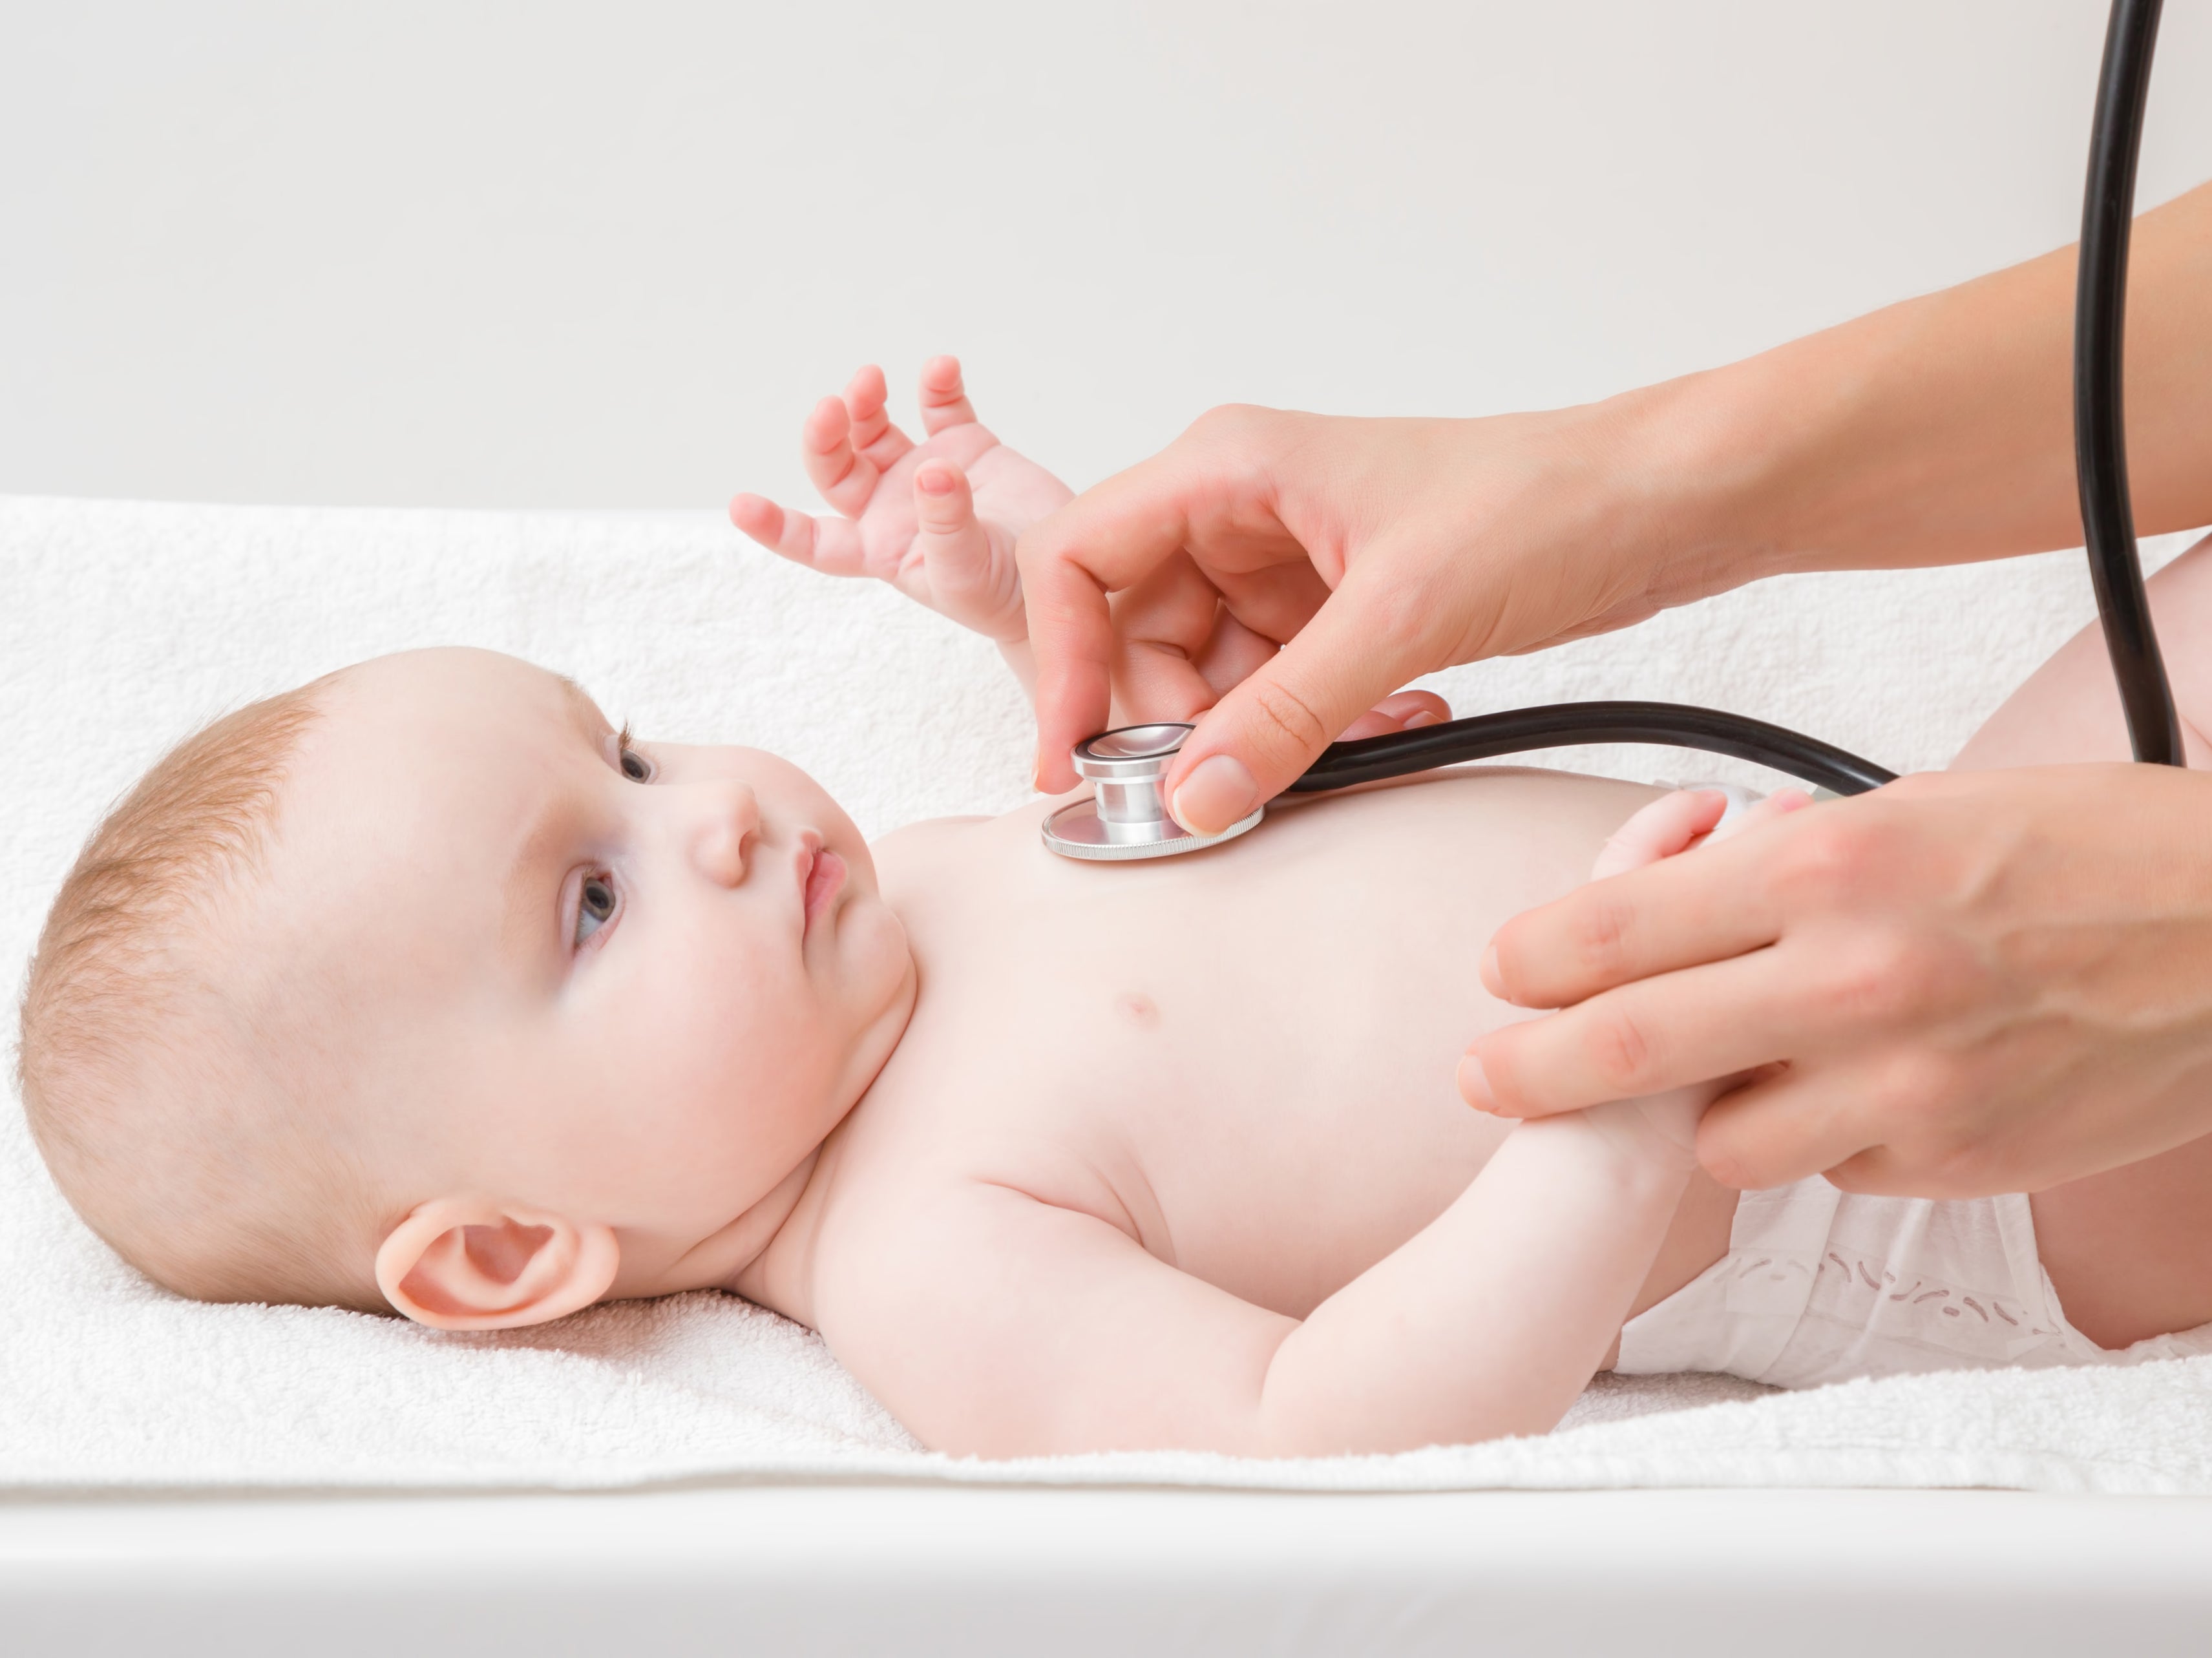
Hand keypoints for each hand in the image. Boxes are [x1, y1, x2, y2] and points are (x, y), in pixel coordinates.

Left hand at [732, 358, 1073, 652]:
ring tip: (872, 379)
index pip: (814, 540)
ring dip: (865, 401)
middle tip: (834, 405)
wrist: (1065, 580)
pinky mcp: (967, 447)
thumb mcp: (969, 574)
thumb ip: (946, 524)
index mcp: (879, 549)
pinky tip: (941, 368)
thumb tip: (932, 471)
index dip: (776, 525)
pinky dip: (936, 384)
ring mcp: (926, 473)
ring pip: (874, 429)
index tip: (741, 506)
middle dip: (825, 434)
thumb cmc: (1007, 598)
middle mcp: (891, 508)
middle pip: (837, 467)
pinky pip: (940, 406)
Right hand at [1014, 397, 1689, 821]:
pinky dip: (1316, 729)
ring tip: (1361, 733)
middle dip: (1176, 721)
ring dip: (1262, 733)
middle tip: (1226, 788)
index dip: (1063, 662)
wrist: (1661, 505)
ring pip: (1208, 677)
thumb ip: (1284, 713)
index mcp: (1226, 469)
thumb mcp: (1401, 616)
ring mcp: (1283, 564)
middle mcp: (1237, 511)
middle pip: (1135, 634)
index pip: (1079, 560)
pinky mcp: (1333, 611)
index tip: (1075, 760)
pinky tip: (1399, 719)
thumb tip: (1189, 797)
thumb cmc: (1542, 503)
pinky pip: (1276, 692)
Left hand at [1460, 765, 2211, 1197]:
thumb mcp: (1917, 809)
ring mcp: (1904, 1085)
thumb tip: (1679, 886)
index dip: (1534, 957)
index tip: (1499, 970)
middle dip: (1526, 1070)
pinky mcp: (1952, 1158)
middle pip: (1626, 1049)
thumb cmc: (2088, 849)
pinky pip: (1829, 1168)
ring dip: (1698, 1112)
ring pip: (1719, 1139)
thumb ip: (1787, 862)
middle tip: (1479, 1076)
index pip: (1620, 927)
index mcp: (1830, 867)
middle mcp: (1853, 980)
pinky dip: (1818, 1138)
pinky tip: (1854, 1091)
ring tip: (1715, 1075)